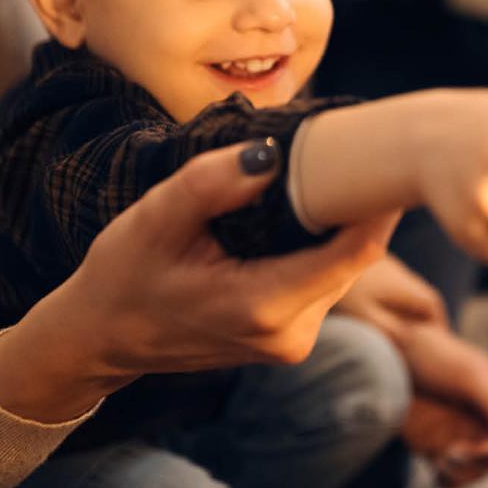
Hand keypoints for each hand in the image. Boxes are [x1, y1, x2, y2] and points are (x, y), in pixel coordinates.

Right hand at [0, 144, 400, 422]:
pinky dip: (320, 244)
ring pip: (342, 267)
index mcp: (263, 306)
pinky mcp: (289, 337)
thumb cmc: (123, 275)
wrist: (100, 337)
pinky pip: (323, 279)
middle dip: (358, 203)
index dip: (379, 200)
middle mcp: (290, 333)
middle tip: (355, 145)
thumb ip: (214, 184)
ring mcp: (292, 341)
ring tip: (326, 170)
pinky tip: (304, 209)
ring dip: (338, 222)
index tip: (387, 152)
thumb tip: (271, 154)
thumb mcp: (156, 218)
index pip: (355, 252)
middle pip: (355, 257)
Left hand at [336, 257, 487, 485]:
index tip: (482, 450)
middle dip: (481, 462)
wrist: (387, 356)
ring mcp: (468, 431)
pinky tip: (436, 468)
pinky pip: (455, 474)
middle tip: (452, 454)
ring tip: (442, 458)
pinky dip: (447, 476)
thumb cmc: (432, 355)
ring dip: (463, 472)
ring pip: (480, 471)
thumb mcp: (467, 375)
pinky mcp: (445, 443)